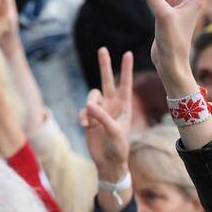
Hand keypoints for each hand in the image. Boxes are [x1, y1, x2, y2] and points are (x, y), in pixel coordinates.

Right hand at [81, 48, 132, 181]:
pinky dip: (83, 117)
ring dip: (89, 105)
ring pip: (92, 97)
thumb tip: (89, 105)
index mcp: (124, 106)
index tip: (128, 53)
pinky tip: (85, 127)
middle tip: (102, 49)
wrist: (108, 162)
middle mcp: (113, 105)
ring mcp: (101, 111)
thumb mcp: (114, 132)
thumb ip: (102, 117)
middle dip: (104, 65)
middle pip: (107, 80)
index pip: (125, 83)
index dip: (126, 69)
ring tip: (89, 120)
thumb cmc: (118, 147)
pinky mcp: (90, 118)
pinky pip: (83, 111)